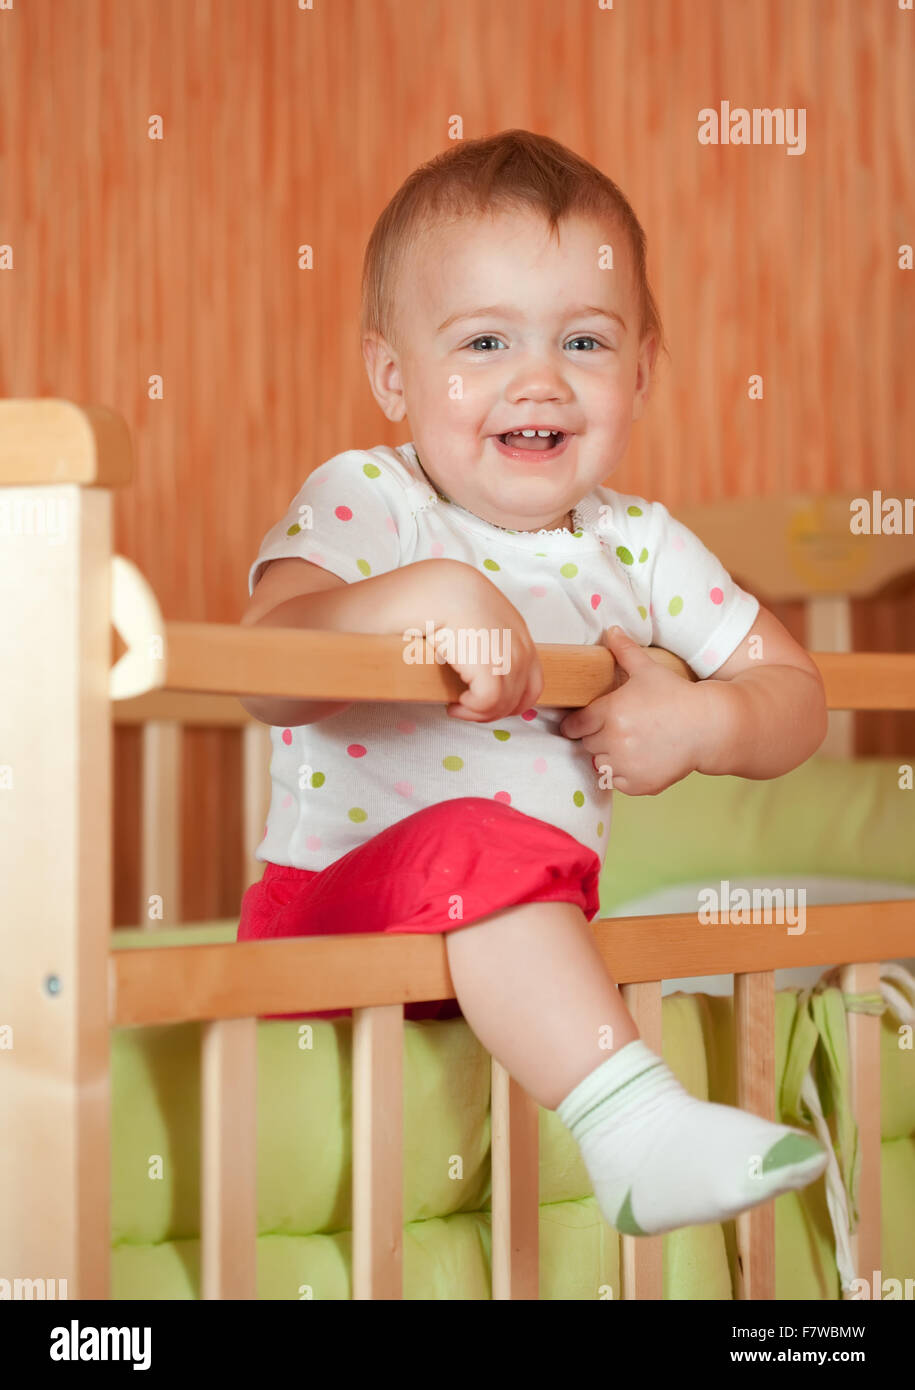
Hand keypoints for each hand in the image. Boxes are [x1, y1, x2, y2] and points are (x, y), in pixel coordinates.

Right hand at [435, 574, 542, 722]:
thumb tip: (482, 678)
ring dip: (479, 712)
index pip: (532, 682)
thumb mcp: (470, 621)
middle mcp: (519, 642)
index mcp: (517, 631)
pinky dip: (470, 710)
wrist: (427, 588)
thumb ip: (485, 642)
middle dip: (492, 710)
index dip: (509, 701)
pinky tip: (453, 704)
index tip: (481, 701)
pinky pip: (488, 703)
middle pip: (521, 697)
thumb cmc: (437, 603)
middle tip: (464, 707)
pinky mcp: (490, 663)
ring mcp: (509, 653)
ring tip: (456, 706)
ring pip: (505, 704)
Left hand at [558, 626, 708, 794]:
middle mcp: (615, 741)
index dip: (578, 722)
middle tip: (615, 728)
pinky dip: (623, 774)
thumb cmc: (677, 695)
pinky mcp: (639, 784)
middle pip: (587, 744)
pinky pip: (617, 782)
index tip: (582, 723)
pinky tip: (639, 759)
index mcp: (611, 712)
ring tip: (628, 743)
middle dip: (597, 736)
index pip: (575, 724)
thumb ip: (625, 651)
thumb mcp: (649, 670)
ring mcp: (627, 765)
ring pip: (600, 764)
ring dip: (608, 756)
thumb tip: (611, 630)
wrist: (709, 726)